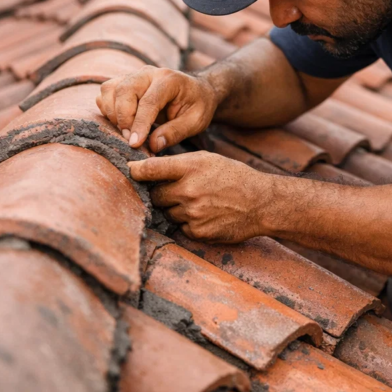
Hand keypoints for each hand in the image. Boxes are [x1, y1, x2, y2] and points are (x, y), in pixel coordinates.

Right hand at [97, 66, 218, 150]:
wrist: (197, 90)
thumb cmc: (198, 105)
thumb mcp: (196, 122)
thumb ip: (175, 133)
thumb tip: (152, 145)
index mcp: (169, 80)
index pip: (149, 101)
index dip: (140, 124)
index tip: (134, 144)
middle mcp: (149, 73)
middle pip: (124, 90)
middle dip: (123, 118)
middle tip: (131, 140)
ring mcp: (134, 75)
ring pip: (110, 89)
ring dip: (113, 114)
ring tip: (127, 131)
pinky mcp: (125, 82)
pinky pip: (107, 92)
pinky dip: (108, 109)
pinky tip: (122, 123)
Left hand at [129, 151, 277, 242]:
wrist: (261, 202)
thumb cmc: (233, 177)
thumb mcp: (208, 160)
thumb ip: (179, 163)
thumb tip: (147, 168)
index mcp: (190, 167)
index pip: (150, 169)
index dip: (136, 171)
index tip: (130, 172)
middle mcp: (188, 190)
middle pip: (154, 195)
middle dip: (160, 193)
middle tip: (175, 190)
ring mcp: (192, 213)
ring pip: (167, 212)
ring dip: (175, 208)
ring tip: (197, 202)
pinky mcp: (198, 232)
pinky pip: (180, 227)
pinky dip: (187, 222)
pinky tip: (205, 214)